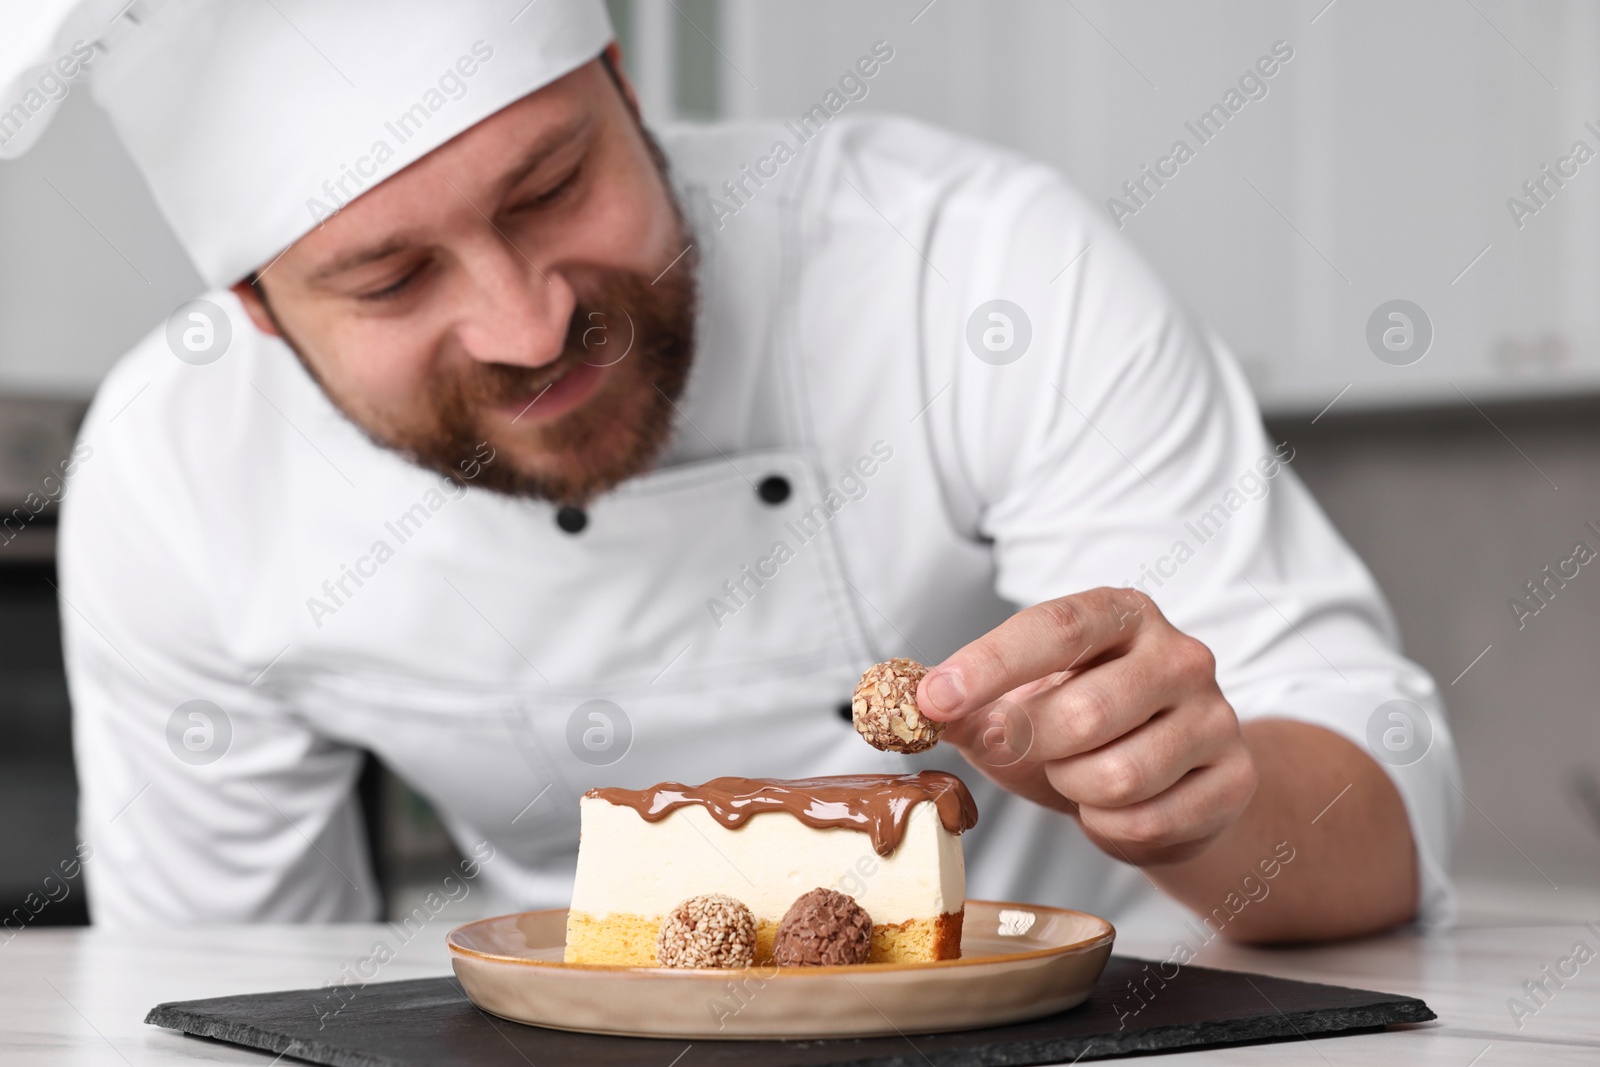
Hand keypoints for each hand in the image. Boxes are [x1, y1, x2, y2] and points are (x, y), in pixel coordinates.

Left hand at [916, 587, 1257, 865]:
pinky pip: (1147, 822)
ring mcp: (1216, 717)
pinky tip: (1112, 809)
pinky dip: (1109, 828)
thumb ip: (961, 703)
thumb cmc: (1078, 729)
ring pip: (1116, 776)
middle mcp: (1180, 654)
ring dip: (1072, 789)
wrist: (1165, 782)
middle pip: (1084, 712)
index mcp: (1120, 615)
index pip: (1057, 626)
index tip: (933, 699)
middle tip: (1011, 751)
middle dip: (1028, 745)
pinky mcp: (1233, 779)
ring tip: (1076, 776)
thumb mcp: (1014, 705)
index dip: (990, 664)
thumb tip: (899, 704)